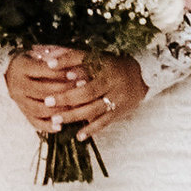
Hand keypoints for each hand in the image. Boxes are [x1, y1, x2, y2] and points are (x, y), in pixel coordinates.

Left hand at [3, 48, 145, 144]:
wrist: (143, 76)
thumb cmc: (111, 65)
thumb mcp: (96, 56)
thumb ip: (72, 56)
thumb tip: (47, 55)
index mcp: (105, 63)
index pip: (83, 60)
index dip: (66, 62)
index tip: (48, 65)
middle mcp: (112, 80)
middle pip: (87, 90)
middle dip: (66, 97)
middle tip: (47, 101)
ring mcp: (117, 97)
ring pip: (94, 108)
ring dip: (74, 115)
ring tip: (55, 119)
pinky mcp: (120, 111)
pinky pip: (105, 122)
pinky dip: (91, 129)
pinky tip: (78, 136)